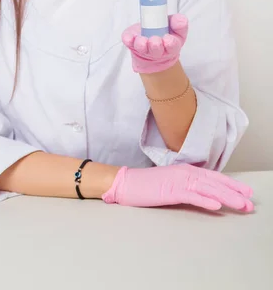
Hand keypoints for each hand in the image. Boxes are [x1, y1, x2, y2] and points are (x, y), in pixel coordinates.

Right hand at [102, 164, 253, 211]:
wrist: (127, 182)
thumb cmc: (148, 185)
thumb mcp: (171, 182)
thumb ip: (187, 185)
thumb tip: (204, 194)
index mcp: (186, 170)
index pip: (214, 177)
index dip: (231, 184)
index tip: (246, 192)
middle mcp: (185, 172)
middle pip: (215, 183)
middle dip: (234, 193)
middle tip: (249, 203)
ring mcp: (178, 181)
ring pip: (208, 189)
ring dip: (226, 197)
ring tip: (241, 205)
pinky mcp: (170, 190)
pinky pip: (191, 195)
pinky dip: (205, 200)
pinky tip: (216, 206)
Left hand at [122, 14, 187, 73]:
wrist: (151, 40)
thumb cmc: (165, 33)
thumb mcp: (175, 28)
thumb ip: (179, 23)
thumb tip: (182, 19)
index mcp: (170, 47)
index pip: (172, 48)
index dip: (170, 44)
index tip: (168, 38)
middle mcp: (155, 50)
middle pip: (156, 51)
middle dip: (155, 46)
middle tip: (155, 39)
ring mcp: (142, 48)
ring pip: (141, 48)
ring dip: (141, 44)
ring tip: (142, 40)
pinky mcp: (131, 43)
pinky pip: (128, 42)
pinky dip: (128, 39)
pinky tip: (129, 37)